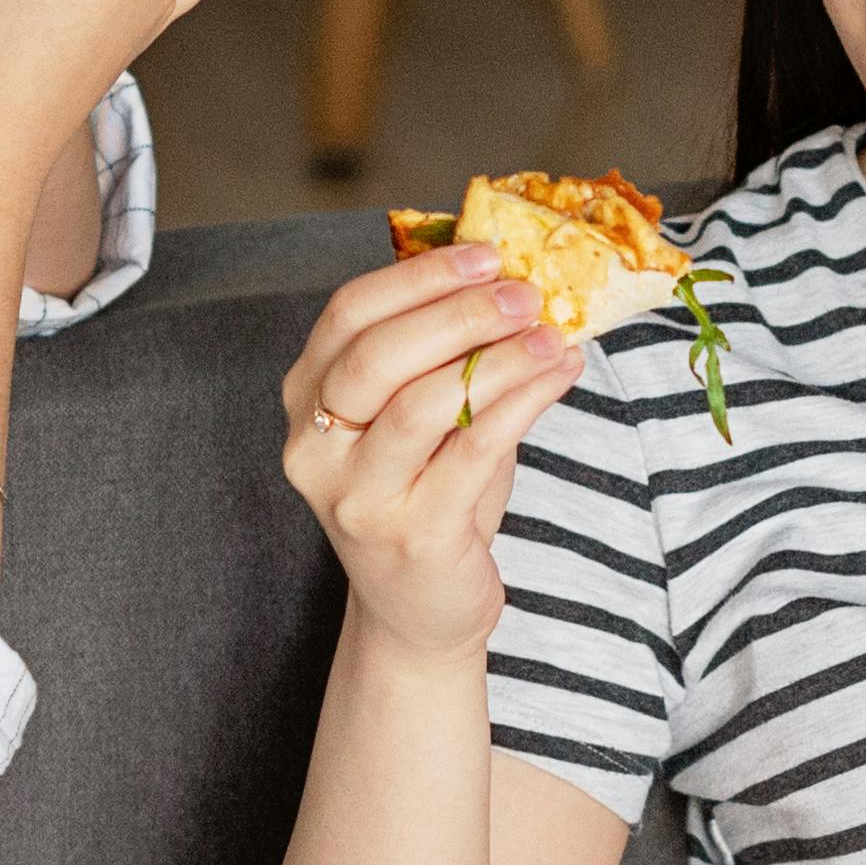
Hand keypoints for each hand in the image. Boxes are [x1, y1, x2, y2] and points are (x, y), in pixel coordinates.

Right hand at [274, 243, 593, 658]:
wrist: (419, 610)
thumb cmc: (425, 496)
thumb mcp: (418, 417)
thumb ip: (441, 355)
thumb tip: (512, 276)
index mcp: (306, 399)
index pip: (349, 314)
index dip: (419, 277)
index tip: (487, 255)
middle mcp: (316, 448)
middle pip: (377, 355)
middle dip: (458, 312)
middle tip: (524, 292)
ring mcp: (358, 496)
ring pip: (423, 404)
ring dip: (500, 358)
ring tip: (553, 335)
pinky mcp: (412, 534)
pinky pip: (473, 451)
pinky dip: (524, 402)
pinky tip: (560, 376)